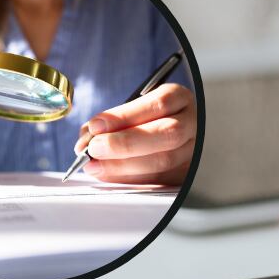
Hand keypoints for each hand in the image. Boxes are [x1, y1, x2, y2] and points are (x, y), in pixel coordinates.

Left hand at [74, 83, 195, 185]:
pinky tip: (106, 175)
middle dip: (125, 143)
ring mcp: (193, 150)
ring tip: (94, 165)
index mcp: (179, 98)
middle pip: (167, 134)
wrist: (169, 133)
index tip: (96, 126)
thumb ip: (111, 122)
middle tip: (94, 148)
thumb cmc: (147, 119)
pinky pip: (158, 180)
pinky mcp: (184, 174)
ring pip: (164, 160)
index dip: (124, 117)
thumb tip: (86, 141)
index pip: (158, 104)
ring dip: (122, 166)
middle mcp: (192, 123)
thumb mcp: (133, 109)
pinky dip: (127, 179)